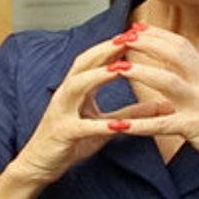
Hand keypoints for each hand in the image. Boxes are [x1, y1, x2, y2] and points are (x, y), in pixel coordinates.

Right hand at [11, 31, 169, 184]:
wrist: (38, 164)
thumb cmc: (69, 143)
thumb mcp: (104, 126)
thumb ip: (129, 114)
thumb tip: (160, 105)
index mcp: (76, 90)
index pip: (93, 60)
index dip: (113, 45)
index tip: (135, 33)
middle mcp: (66, 95)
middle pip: (83, 64)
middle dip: (106, 49)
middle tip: (129, 38)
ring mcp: (61, 112)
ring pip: (77, 86)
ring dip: (99, 75)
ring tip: (122, 68)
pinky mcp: (61, 133)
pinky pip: (81, 127)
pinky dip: (99, 125)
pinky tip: (118, 126)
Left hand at [118, 26, 198, 172]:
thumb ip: (192, 80)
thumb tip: (171, 67)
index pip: (181, 44)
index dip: (158, 34)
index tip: (136, 27)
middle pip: (174, 53)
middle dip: (146, 43)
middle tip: (120, 39)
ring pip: (167, 81)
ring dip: (140, 73)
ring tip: (116, 69)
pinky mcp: (194, 128)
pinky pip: (162, 124)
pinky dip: (139, 124)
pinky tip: (118, 125)